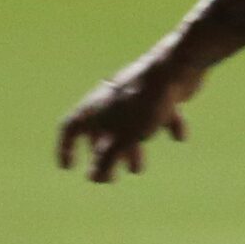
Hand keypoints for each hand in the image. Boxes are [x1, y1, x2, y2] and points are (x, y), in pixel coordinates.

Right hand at [58, 55, 205, 182]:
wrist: (177, 65)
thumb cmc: (143, 103)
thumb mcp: (122, 139)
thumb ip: (106, 160)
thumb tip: (93, 178)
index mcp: (95, 107)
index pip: (70, 128)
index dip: (65, 148)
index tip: (68, 167)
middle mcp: (111, 100)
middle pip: (101, 131)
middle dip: (104, 156)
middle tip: (111, 178)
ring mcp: (135, 95)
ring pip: (128, 126)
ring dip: (131, 147)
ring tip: (137, 169)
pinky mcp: (160, 92)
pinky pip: (159, 114)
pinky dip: (166, 125)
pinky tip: (180, 136)